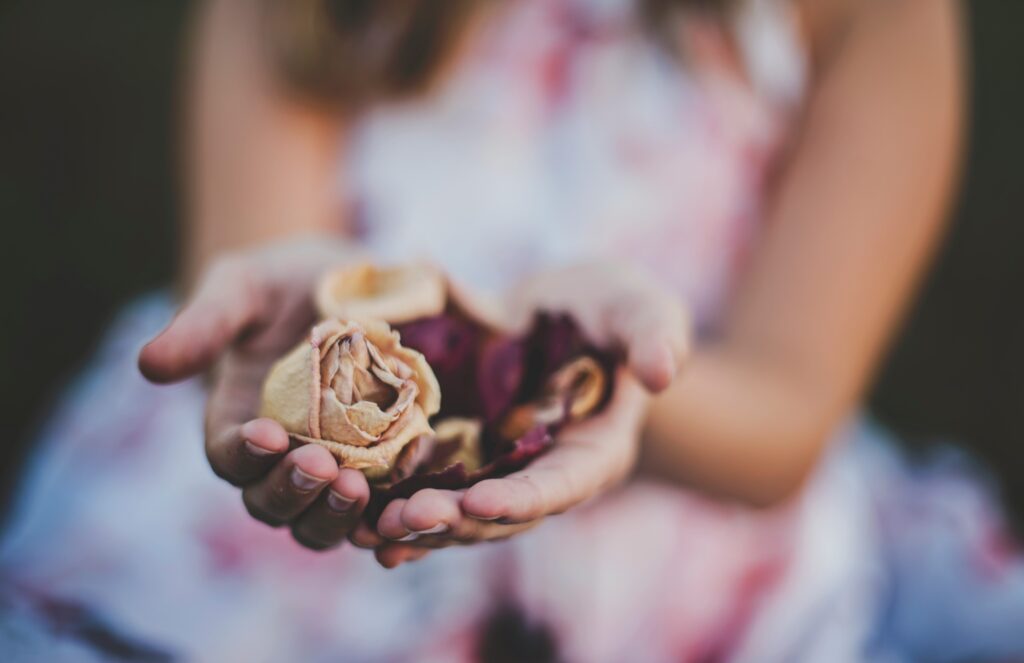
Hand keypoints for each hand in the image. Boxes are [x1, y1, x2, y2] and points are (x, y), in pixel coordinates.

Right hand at [138, 235, 371, 549]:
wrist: (348, 285)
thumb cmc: (283, 284)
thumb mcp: (243, 289)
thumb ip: (204, 323)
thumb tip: (148, 364)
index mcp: (237, 424)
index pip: (229, 458)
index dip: (243, 454)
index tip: (267, 433)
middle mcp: (280, 461)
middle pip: (273, 504)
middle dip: (292, 492)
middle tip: (321, 466)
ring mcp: (330, 472)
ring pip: (321, 522)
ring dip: (335, 515)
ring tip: (358, 487)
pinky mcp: (380, 471)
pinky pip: (379, 512)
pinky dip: (384, 519)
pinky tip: (404, 504)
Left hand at [355, 262, 689, 567]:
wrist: (561, 310)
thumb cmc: (611, 308)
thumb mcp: (639, 307)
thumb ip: (654, 334)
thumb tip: (663, 371)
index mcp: (594, 450)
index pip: (562, 485)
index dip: (523, 498)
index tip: (479, 501)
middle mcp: (546, 474)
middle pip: (502, 513)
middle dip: (454, 521)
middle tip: (403, 520)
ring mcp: (502, 471)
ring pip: (461, 513)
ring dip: (418, 525)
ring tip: (369, 528)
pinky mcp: (466, 459)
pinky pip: (432, 491)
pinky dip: (399, 508)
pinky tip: (358, 519)